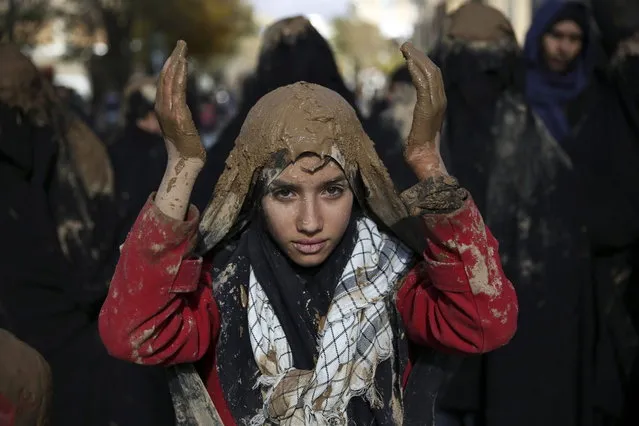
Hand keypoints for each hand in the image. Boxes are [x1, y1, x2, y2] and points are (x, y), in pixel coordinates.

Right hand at [155, 40, 204, 163]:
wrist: (186, 162)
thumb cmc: (185, 147)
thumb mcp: (179, 127)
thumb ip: (178, 114)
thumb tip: (181, 107)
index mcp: (162, 110)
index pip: (164, 83)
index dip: (169, 66)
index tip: (176, 53)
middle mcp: (162, 108)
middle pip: (165, 77)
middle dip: (173, 59)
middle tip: (181, 43)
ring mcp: (169, 111)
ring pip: (170, 81)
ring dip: (177, 62)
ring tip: (182, 48)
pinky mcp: (177, 114)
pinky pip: (178, 90)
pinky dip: (180, 75)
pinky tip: (184, 63)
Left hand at [400, 42, 447, 177]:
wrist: (424, 158)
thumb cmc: (419, 148)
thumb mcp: (419, 125)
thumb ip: (420, 114)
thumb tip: (416, 113)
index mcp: (439, 103)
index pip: (434, 76)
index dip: (423, 62)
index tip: (410, 53)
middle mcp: (440, 100)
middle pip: (433, 71)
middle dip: (419, 56)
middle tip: (406, 45)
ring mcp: (436, 104)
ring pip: (429, 74)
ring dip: (416, 59)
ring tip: (405, 49)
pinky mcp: (428, 108)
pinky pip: (423, 85)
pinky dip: (415, 72)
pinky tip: (407, 63)